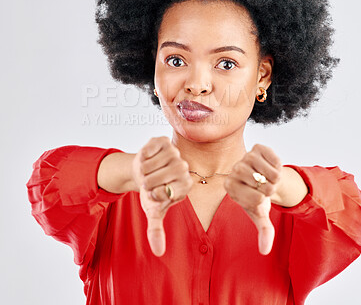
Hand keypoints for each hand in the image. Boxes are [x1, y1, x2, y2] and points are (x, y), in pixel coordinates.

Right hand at [132, 136, 192, 256]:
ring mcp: (175, 153)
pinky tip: (147, 158)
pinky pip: (147, 150)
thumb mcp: (153, 211)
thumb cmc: (151, 192)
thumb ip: (156, 230)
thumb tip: (158, 252)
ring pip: (150, 165)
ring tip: (148, 171)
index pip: (163, 194)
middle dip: (146, 183)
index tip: (155, 193)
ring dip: (143, 170)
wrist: (143, 171)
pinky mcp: (164, 141)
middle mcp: (184, 168)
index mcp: (185, 186)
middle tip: (149, 182)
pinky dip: (142, 156)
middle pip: (156, 179)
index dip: (152, 195)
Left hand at [223, 144, 281, 254]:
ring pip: (272, 173)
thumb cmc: (258, 197)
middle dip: (270, 190)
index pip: (255, 200)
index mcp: (230, 186)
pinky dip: (279, 166)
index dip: (263, 200)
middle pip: (263, 185)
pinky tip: (271, 167)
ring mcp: (246, 156)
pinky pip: (275, 159)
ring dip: (276, 178)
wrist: (263, 178)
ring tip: (268, 178)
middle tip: (265, 187)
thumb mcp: (260, 214)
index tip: (258, 196)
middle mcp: (235, 169)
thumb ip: (263, 231)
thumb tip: (265, 250)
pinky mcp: (258, 147)